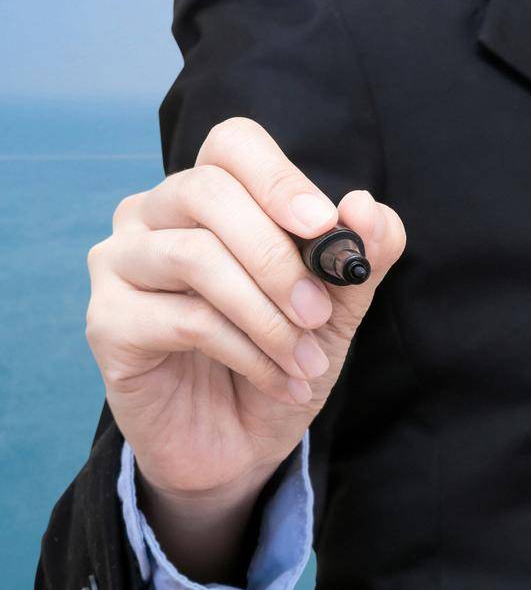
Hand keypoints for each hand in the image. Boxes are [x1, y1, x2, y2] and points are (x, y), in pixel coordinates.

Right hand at [85, 117, 404, 572]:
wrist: (241, 443)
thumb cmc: (282, 358)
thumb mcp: (338, 307)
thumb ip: (360, 254)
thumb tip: (365, 206)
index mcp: (209, 196)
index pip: (232, 145)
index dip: (279, 178)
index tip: (323, 225)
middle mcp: (152, 216)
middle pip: (207, 192)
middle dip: (278, 258)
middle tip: (320, 314)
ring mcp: (120, 265)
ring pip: (194, 256)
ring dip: (268, 315)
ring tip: (309, 361)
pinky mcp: (107, 322)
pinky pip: (182, 319)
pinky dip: (247, 351)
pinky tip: (280, 380)